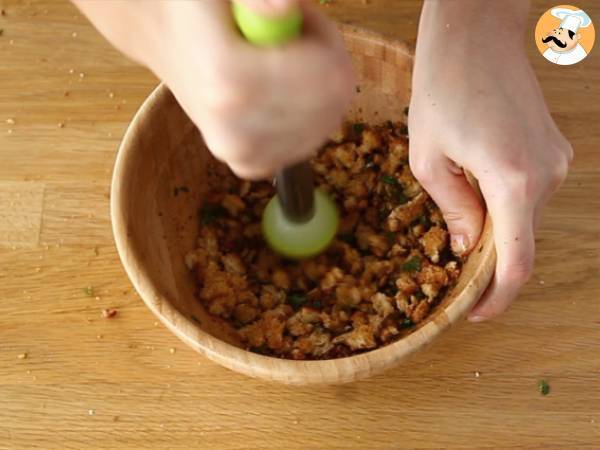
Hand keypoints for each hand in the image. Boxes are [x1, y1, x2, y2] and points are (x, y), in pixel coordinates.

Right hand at [75, 0, 353, 179]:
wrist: (167, 36)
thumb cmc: (201, 5)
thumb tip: (285, 10)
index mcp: (229, 81)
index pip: (330, 76)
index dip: (326, 41)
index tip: (300, 20)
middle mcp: (233, 129)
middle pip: (331, 104)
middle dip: (324, 66)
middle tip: (289, 41)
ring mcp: (241, 154)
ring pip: (324, 124)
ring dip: (314, 92)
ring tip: (277, 65)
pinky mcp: (249, 165)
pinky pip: (306, 141)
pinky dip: (303, 118)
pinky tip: (276, 96)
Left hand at [409, 1, 571, 320]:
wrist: (474, 35)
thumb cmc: (442, 89)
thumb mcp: (428, 159)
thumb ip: (453, 210)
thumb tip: (466, 246)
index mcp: (512, 182)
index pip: (516, 263)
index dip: (497, 297)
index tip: (474, 312)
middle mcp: (546, 175)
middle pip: (521, 243)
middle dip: (487, 264)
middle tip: (451, 273)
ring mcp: (555, 161)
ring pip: (524, 218)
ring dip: (493, 231)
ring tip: (455, 220)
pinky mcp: (552, 149)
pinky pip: (528, 194)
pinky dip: (503, 206)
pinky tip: (474, 191)